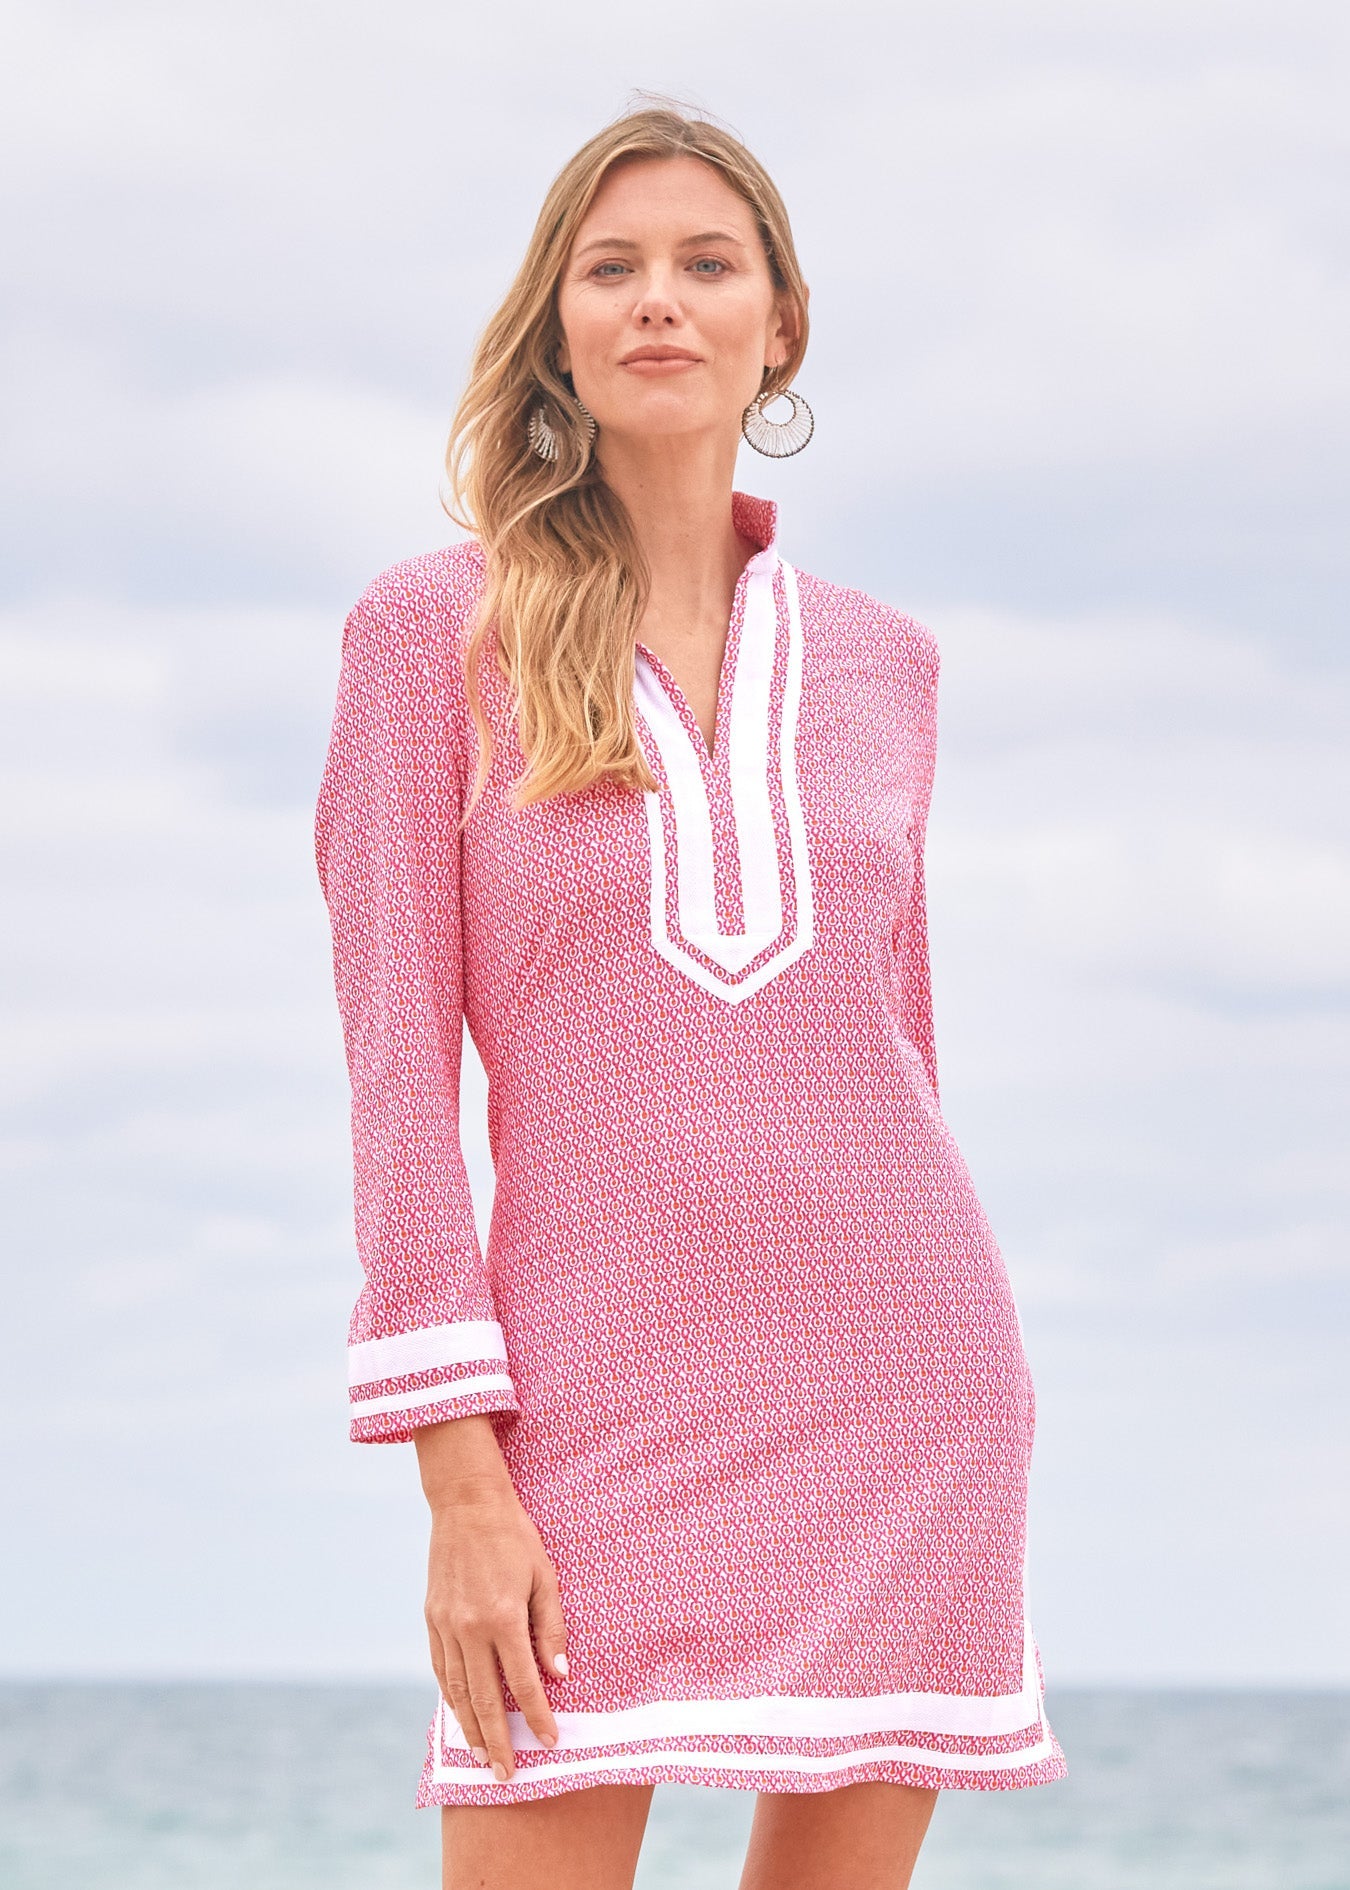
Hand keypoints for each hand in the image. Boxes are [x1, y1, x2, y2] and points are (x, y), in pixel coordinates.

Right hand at [415, 1416, 568, 1781]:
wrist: (466, 1505)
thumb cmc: (514, 1538)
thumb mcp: (544, 1577)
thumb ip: (550, 1627)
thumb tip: (558, 1674)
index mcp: (503, 1618)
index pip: (523, 1683)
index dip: (537, 1717)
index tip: (549, 1742)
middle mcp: (470, 1628)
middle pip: (485, 1699)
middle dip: (498, 1741)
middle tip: (508, 1775)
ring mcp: (446, 1625)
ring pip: (458, 1691)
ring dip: (470, 1728)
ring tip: (482, 1757)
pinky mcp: (432, 1619)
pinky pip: (441, 1669)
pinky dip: (450, 1697)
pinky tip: (460, 1715)